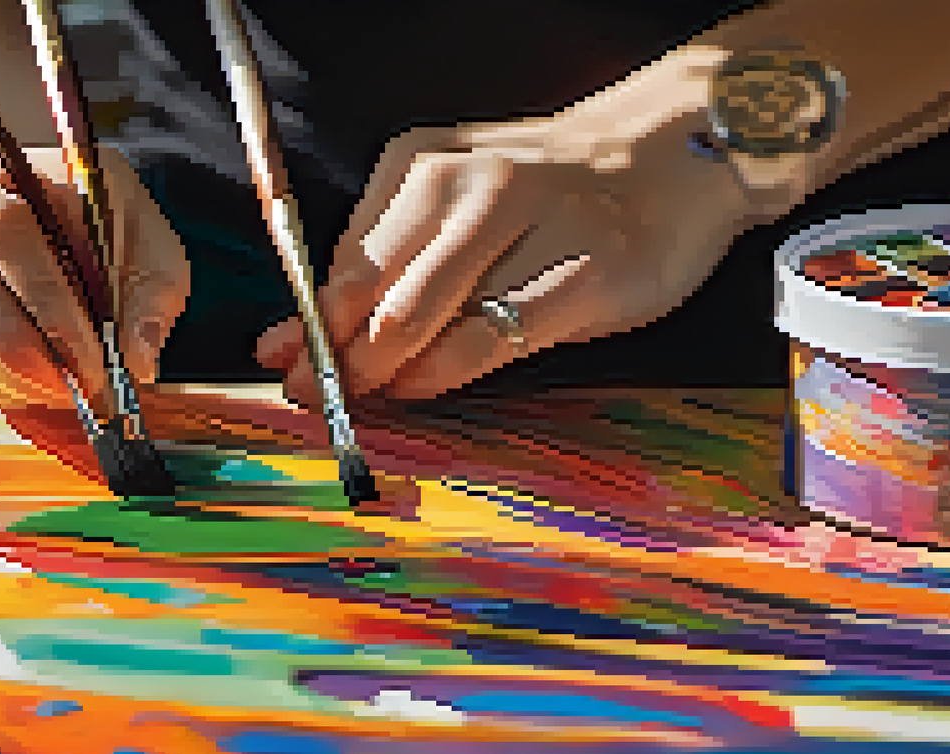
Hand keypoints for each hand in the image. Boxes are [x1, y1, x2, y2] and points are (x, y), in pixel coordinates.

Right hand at [0, 147, 190, 412]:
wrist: (73, 224)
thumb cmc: (110, 227)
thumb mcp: (151, 247)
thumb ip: (151, 297)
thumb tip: (136, 360)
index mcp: (0, 177)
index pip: (4, 232)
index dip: (47, 303)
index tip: (92, 356)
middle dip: (33, 354)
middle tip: (84, 387)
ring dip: (21, 378)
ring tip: (73, 389)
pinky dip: (6, 386)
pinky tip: (45, 384)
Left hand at [255, 47, 772, 404]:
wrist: (669, 158)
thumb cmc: (543, 198)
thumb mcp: (453, 207)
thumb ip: (378, 268)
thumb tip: (287, 341)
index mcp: (423, 163)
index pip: (345, 260)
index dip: (308, 324)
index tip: (280, 366)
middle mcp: (472, 185)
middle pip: (376, 293)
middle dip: (336, 358)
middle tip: (316, 399)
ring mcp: (533, 223)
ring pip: (426, 318)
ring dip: (384, 371)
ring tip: (371, 397)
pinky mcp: (587, 270)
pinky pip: (492, 338)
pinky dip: (445, 373)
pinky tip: (426, 385)